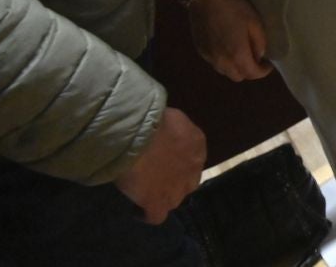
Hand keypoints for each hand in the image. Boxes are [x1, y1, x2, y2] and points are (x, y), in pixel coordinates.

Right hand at [115, 107, 205, 224]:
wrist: (137, 137)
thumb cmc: (153, 120)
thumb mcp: (171, 118)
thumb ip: (174, 131)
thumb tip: (165, 134)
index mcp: (198, 145)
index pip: (192, 159)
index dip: (177, 162)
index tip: (163, 161)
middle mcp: (193, 169)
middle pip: (187, 182)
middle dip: (174, 182)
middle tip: (156, 178)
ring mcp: (177, 190)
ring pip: (174, 201)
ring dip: (163, 198)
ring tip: (146, 193)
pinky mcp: (158, 203)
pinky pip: (156, 216)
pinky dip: (147, 214)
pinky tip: (138, 209)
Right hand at [186, 0, 270, 80]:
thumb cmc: (234, 8)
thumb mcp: (254, 22)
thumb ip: (259, 42)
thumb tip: (260, 56)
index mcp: (237, 55)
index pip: (252, 74)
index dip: (263, 71)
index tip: (268, 64)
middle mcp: (221, 62)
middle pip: (238, 77)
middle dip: (249, 71)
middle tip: (255, 59)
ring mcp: (209, 58)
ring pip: (225, 72)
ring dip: (235, 67)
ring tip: (242, 54)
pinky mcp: (201, 52)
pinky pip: (215, 64)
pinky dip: (224, 61)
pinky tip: (227, 48)